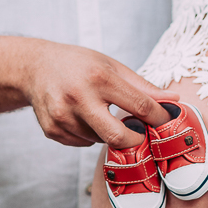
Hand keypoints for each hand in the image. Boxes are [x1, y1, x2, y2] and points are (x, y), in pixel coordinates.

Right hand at [26, 41, 176, 147]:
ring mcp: (62, 116)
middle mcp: (78, 97)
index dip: (159, 117)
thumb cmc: (78, 64)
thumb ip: (142, 86)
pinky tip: (82, 117)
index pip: (139, 105)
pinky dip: (90, 135)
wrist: (34, 68)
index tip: (168, 122)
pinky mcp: (52, 130)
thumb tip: (173, 100)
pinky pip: (83, 143)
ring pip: (100, 140)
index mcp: (98, 77)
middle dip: (136, 140)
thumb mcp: (111, 65)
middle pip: (117, 136)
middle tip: (141, 134)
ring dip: (108, 133)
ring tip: (101, 112)